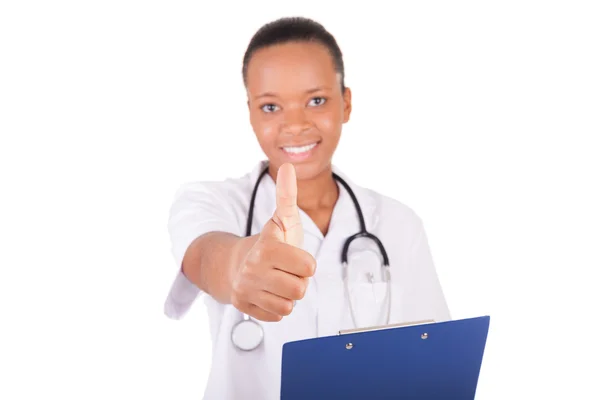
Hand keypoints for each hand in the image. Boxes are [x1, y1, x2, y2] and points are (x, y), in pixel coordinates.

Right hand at [230, 163, 316, 321]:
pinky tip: (268, 293)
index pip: (309, 268)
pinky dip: (276, 307)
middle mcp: (253, 269)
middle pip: (300, 289)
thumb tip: (289, 166)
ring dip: (287, 295)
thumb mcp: (281, 220)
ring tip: (277, 282)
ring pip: (288, 305)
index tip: (293, 256)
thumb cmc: (269, 243)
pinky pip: (276, 316)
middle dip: (297, 281)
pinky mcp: (243, 306)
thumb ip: (287, 196)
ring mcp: (246, 289)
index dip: (306, 263)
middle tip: (285, 271)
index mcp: (267, 247)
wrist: (234, 263)